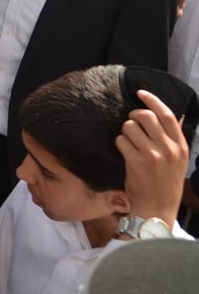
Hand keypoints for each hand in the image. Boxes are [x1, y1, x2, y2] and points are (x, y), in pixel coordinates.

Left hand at [115, 88, 188, 223]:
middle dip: (133, 116)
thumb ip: (172, 139)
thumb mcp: (177, 160)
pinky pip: (121, 140)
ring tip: (130, 144)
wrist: (157, 209)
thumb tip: (168, 115)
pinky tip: (125, 153)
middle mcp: (169, 149)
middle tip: (131, 124)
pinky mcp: (136, 161)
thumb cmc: (165, 183)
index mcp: (180, 146)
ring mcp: (153, 155)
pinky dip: (119, 144)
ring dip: (125, 132)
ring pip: (130, 126)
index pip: (167, 115)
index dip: (152, 100)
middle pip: (146, 116)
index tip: (140, 92)